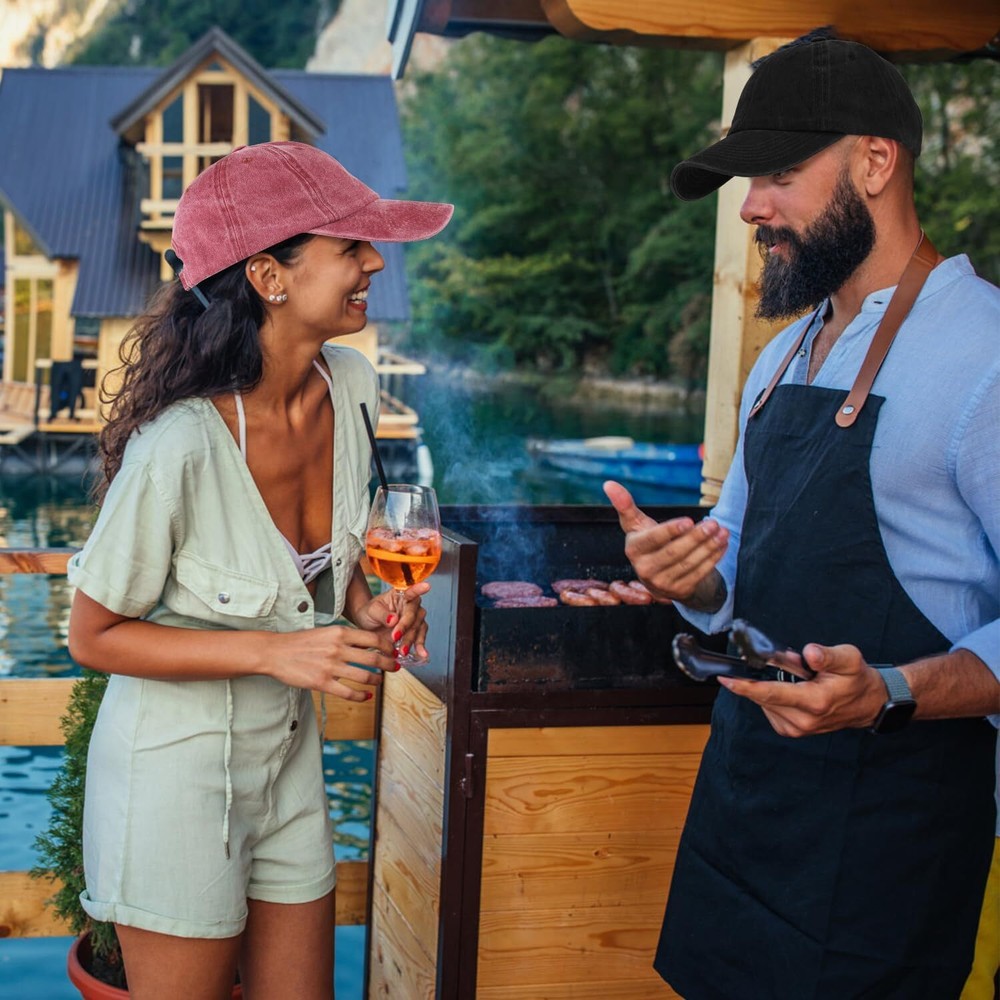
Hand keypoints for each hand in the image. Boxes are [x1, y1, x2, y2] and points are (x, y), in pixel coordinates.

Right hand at [267, 624, 399, 701]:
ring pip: (364, 676)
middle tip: (396, 668)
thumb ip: (346, 638)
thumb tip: (368, 645)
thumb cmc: (301, 642)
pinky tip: (366, 697)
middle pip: (374, 658)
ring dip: (377, 681)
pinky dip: (361, 696)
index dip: (387, 646)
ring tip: (380, 681)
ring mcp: (330, 666)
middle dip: (389, 664)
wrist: (275, 652)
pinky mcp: (321, 683)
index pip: (373, 638)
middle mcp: (338, 648)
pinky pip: (348, 693)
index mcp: (340, 633)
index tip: (394, 651)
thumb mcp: (326, 632)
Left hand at [353, 582, 430, 662]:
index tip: (427, 586)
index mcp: (400, 595)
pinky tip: (422, 654)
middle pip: (413, 616)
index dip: (419, 589)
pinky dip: (420, 647)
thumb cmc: (369, 613)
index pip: (410, 591)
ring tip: (403, 651)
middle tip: (394, 638)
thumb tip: (393, 619)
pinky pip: (420, 638)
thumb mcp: (371, 611)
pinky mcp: (415, 631)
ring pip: (418, 628)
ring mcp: (415, 618)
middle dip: (406, 629)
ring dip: (412, 640)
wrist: (368, 626)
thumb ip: (382, 614)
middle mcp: (411, 605)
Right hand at [603, 480, 728, 604]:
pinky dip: (714, 558)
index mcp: (634, 549)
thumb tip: (608, 483)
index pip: (653, 539)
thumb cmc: (648, 541)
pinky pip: (700, 573)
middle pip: (674, 552)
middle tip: (714, 523)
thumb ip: (624, 505)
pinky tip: (722, 544)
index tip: (689, 520)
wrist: (660, 573)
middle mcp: (645, 569)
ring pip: (690, 563)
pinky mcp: (679, 591)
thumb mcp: (637, 525)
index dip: (670, 531)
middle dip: (696, 537)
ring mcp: (662, 583)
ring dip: (709, 547)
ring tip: (723, 531)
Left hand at [718, 643, 886, 735]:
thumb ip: (827, 655)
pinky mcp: (792, 730)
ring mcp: (797, 729)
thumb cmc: (856, 678)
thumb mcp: (849, 658)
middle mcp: (803, 720)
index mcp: (815, 702)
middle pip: (764, 697)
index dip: (745, 686)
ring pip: (765, 703)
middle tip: (783, 665)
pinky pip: (769, 710)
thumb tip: (809, 653)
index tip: (725, 679)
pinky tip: (788, 690)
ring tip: (794, 680)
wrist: (867, 704)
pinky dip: (772, 697)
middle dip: (762, 678)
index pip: (771, 694)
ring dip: (769, 688)